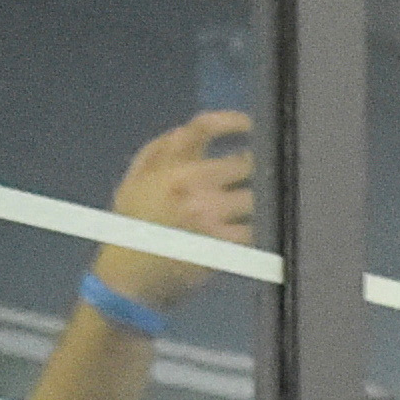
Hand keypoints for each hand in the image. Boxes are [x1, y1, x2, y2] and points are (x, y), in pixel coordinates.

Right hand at [89, 110, 254, 316]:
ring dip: (265, 200)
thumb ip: (157, 153)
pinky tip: (269, 231)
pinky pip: (259, 228)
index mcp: (167, 166)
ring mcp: (207, 213)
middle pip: (244, 162)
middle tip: (269, 176)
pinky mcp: (223, 243)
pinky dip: (267, 229)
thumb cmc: (133, 229)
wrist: (128, 279)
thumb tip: (186, 130)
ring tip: (270, 205)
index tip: (253, 123)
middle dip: (259, 169)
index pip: (201, 127)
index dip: (233, 120)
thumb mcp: (133, 183)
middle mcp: (189, 183)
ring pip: (256, 195)